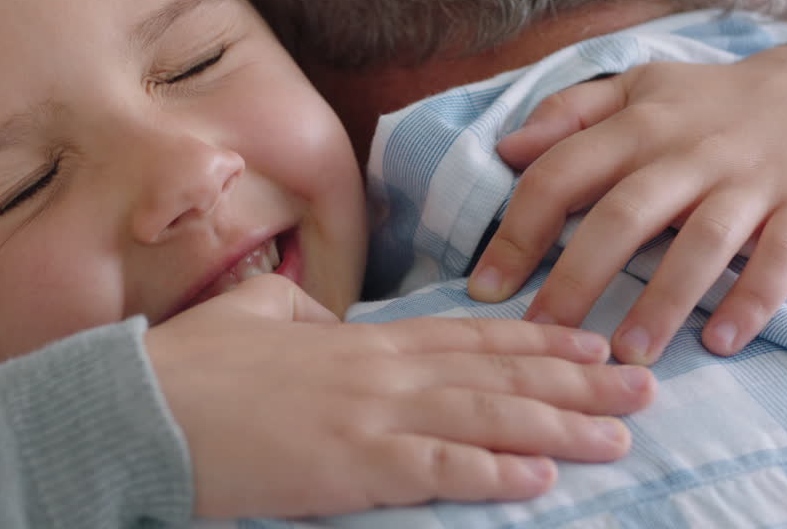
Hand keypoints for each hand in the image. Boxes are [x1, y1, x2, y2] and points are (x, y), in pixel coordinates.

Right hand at [146, 274, 655, 518]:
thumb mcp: (255, 313)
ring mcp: (371, 417)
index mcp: (363, 339)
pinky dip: (493, 472)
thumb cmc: (194, 363)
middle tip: (643, 384)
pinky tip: (542, 477)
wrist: (144, 406)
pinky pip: (437, 470)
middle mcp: (382, 371)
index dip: (538, 339)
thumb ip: (301, 310)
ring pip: (485, 417)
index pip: (470, 334)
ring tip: (619, 433)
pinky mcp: (351, 467)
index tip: (591, 340)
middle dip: (576, 380)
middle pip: (497, 374)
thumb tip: (324, 318)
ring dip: (559, 425)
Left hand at [467, 44, 786, 363]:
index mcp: (637, 125)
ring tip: (628, 356)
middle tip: (541, 334)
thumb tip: (506, 150)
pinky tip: (723, 341)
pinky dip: (754, 300)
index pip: (562, 174)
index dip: (518, 232)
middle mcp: (689, 152)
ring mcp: (751, 181)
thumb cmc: (713, 103)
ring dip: (662, 302)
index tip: (485, 287)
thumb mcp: (639, 89)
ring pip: (701, 243)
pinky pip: (781, 258)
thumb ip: (569, 113)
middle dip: (576, 278)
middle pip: (623, 215)